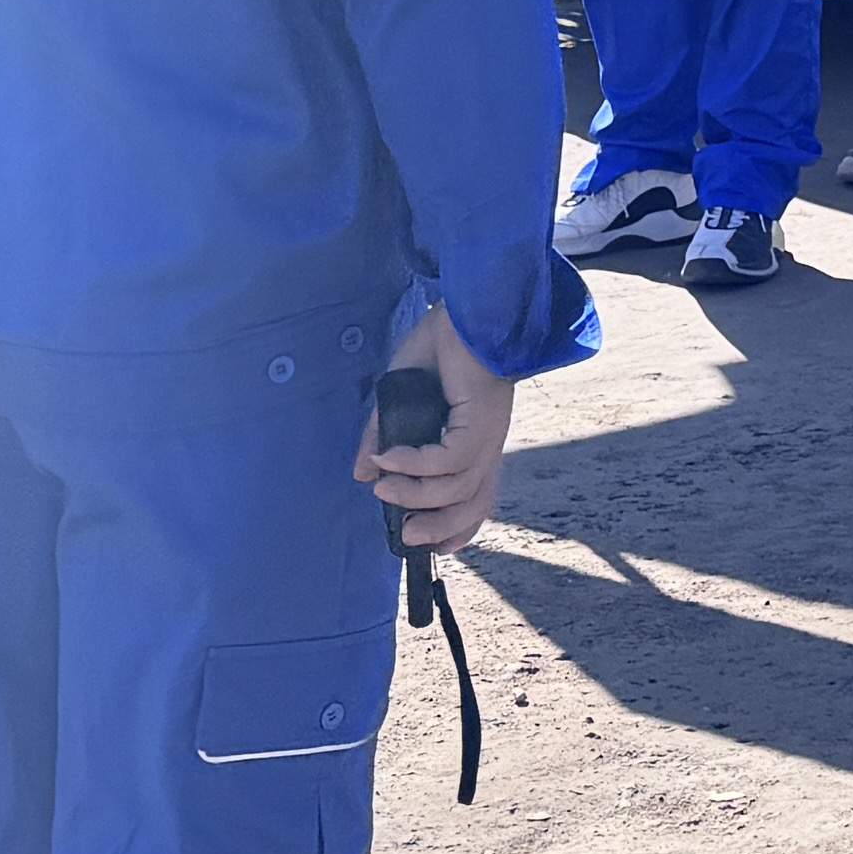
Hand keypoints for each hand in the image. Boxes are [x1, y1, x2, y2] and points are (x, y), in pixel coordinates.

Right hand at [359, 309, 516, 557]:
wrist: (470, 306)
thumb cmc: (443, 345)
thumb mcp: (402, 395)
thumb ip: (385, 434)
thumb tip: (365, 474)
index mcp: (476, 441)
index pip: (478, 498)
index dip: (459, 528)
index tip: (432, 547)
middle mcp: (486, 442)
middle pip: (473, 504)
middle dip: (439, 530)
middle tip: (403, 536)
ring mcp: (487, 432)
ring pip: (458, 488)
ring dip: (416, 494)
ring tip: (384, 488)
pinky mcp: (481, 418)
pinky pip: (448, 459)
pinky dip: (416, 464)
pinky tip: (391, 457)